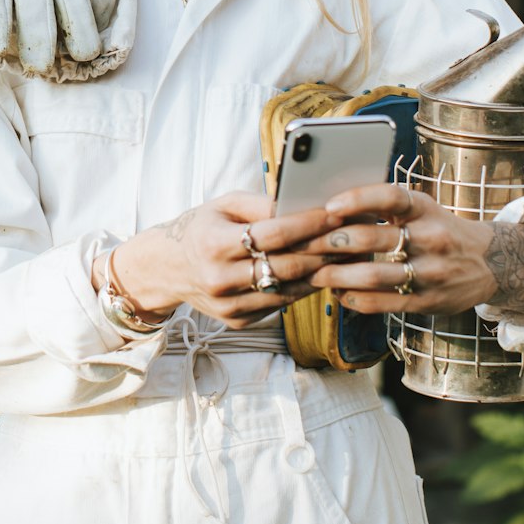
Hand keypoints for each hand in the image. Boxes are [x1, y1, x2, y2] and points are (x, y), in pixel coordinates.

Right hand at [104, 192, 342, 329]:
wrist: (168, 268)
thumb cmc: (203, 227)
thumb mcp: (223, 205)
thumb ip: (261, 203)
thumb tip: (303, 202)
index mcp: (214, 243)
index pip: (272, 233)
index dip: (309, 223)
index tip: (338, 211)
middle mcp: (220, 278)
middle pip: (287, 264)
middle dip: (326, 249)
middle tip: (356, 235)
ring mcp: (229, 305)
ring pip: (289, 288)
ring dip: (323, 271)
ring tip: (349, 254)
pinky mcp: (237, 321)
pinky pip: (281, 304)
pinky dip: (304, 287)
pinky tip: (323, 272)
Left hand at [298, 184, 523, 316]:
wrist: (492, 262)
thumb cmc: (440, 230)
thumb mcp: (423, 209)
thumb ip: (385, 207)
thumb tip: (330, 208)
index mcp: (425, 208)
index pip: (390, 196)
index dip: (357, 199)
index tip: (329, 207)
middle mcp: (430, 238)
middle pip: (372, 238)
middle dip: (331, 242)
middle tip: (305, 245)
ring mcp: (430, 272)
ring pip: (373, 275)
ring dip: (336, 275)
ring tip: (315, 273)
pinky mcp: (428, 302)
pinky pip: (383, 303)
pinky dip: (354, 299)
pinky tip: (340, 293)